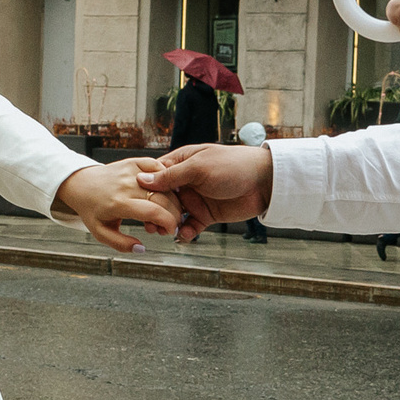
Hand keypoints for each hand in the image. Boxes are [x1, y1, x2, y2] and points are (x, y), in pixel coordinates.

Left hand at [56, 157, 181, 251]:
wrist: (81, 184)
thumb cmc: (92, 209)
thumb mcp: (101, 232)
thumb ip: (120, 244)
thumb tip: (141, 248)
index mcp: (118, 203)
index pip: (153, 212)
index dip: (168, 223)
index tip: (170, 231)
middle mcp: (126, 185)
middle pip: (163, 198)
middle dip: (174, 214)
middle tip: (170, 224)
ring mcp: (131, 171)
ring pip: (164, 184)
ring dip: (172, 199)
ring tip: (165, 211)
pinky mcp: (134, 162)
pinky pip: (158, 167)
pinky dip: (166, 179)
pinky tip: (164, 191)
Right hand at [141, 144, 271, 243]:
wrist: (264, 181)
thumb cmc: (233, 165)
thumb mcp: (199, 168)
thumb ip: (172, 176)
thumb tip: (143, 180)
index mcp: (182, 163)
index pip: (155, 175)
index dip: (145, 188)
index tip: (135, 200)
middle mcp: (186, 181)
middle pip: (161, 198)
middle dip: (153, 211)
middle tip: (147, 223)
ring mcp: (196, 199)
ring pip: (173, 214)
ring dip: (166, 223)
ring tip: (162, 231)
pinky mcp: (207, 215)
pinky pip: (190, 226)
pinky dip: (184, 232)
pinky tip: (182, 236)